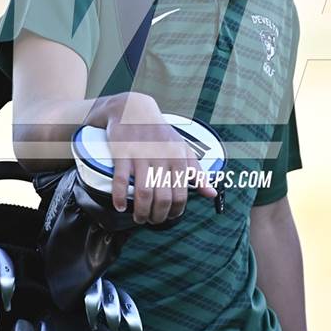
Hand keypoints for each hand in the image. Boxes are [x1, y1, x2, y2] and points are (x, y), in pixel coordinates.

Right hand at [105, 92, 217, 224]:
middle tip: (152, 221)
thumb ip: (197, 172)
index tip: (168, 217)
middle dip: (157, 216)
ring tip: (139, 217)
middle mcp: (161, 157)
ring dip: (140, 212)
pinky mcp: (122, 152)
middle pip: (162, 198)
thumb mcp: (183, 149)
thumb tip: (211, 193)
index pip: (181, 194)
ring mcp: (140, 155)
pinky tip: (120, 206)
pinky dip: (119, 197)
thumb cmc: (160, 133)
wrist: (134, 109)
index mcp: (178, 157)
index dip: (175, 212)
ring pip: (142, 193)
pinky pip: (120, 181)